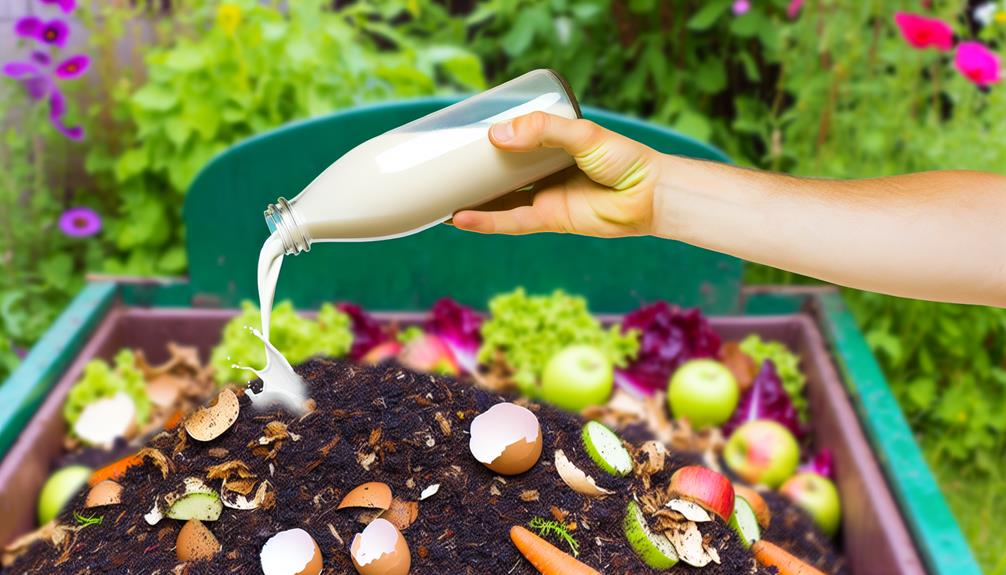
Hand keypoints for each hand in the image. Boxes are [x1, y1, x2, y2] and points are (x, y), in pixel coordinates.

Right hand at [451, 112, 663, 236]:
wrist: (651, 196)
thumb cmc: (625, 160)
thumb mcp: (582, 135)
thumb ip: (542, 132)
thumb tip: (496, 136)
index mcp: (551, 145)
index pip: (513, 140)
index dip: (487, 138)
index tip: (458, 133)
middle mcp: (544, 171)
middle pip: (500, 171)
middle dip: (471, 170)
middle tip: (438, 164)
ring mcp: (545, 196)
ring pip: (499, 198)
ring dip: (471, 198)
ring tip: (437, 195)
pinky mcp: (549, 219)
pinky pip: (510, 221)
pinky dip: (485, 221)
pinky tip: (459, 218)